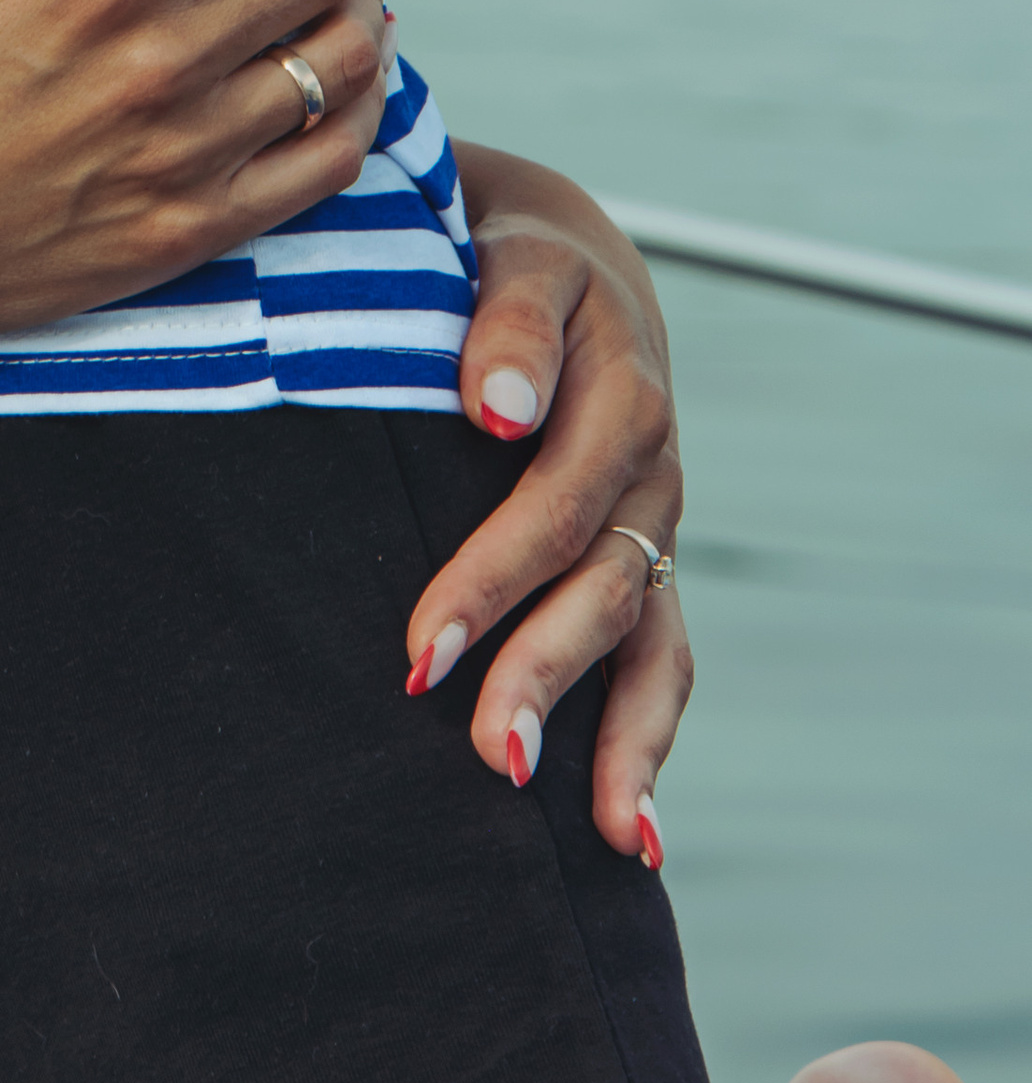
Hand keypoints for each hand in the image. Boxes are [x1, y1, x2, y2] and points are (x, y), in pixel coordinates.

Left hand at [400, 145, 686, 864]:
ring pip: (645, 636)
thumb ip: (507, 320)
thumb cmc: (504, 254)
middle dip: (540, 673)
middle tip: (483, 752)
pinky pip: (662, 658)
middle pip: (598, 585)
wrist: (558, 251)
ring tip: (596, 831)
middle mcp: (648, 466)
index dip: (488, 580)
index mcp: (616, 388)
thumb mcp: (510, 253)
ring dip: (616, 734)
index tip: (420, 651)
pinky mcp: (645, 559)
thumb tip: (497, 410)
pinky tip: (628, 829)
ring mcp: (652, 521)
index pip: (549, 501)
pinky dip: (648, 740)